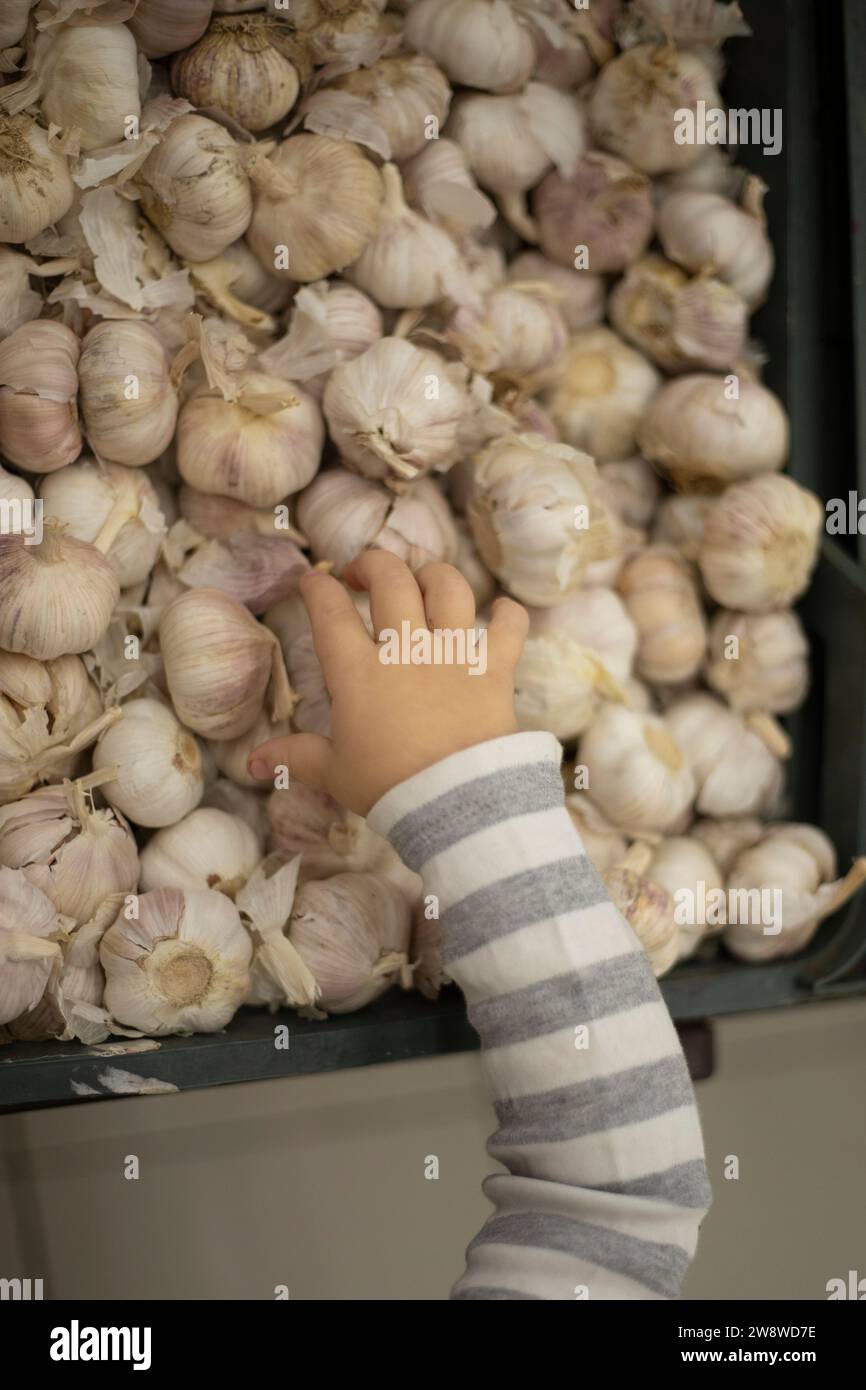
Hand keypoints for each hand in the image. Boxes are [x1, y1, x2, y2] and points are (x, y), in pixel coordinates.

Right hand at [248, 551, 527, 814]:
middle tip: (362, 574)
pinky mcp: (494, 669)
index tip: (312, 581)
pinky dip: (508, 614)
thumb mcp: (335, 773)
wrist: (456, 803)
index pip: (329, 611)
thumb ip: (296, 757)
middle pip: (390, 579)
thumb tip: (254, 762)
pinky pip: (510, 626)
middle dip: (371, 564)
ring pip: (448, 586)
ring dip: (432, 575)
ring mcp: (453, 655)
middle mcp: (406, 650)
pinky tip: (502, 610)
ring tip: (423, 580)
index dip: (316, 587)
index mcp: (359, 672)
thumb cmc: (390, 787)